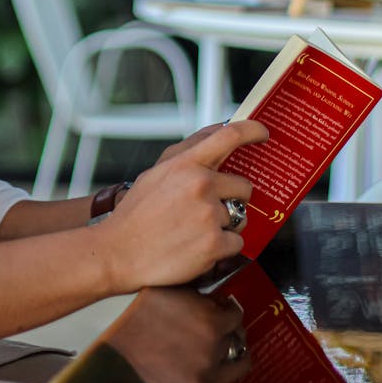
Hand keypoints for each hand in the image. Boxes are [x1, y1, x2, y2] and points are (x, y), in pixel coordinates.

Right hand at [94, 120, 267, 290]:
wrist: (119, 252)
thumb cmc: (135, 214)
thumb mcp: (156, 173)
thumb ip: (187, 157)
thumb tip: (215, 141)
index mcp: (186, 164)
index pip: (228, 136)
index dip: (252, 130)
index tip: (263, 132)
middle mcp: (201, 185)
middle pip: (244, 186)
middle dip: (234, 198)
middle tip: (211, 210)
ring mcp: (209, 215)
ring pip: (240, 217)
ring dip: (226, 226)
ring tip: (196, 232)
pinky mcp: (215, 244)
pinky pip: (236, 243)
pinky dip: (222, 249)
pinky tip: (198, 248)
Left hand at [108, 286, 265, 382]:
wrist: (115, 312)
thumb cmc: (133, 338)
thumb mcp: (161, 375)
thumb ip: (192, 381)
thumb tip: (217, 369)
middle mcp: (207, 379)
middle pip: (242, 366)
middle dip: (235, 350)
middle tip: (222, 335)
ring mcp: (212, 349)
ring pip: (238, 334)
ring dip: (228, 323)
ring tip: (207, 312)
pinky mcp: (212, 320)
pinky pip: (233, 311)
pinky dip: (228, 305)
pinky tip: (216, 300)